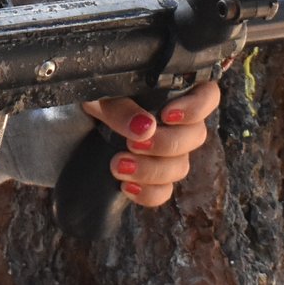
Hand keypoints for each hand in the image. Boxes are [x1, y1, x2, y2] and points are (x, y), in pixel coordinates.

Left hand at [80, 81, 221, 208]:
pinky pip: (164, 192)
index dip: (196, 107)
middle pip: (196, 136)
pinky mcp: (155, 177)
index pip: (208, 95)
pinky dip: (147, 193)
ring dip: (151, 169)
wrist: (75, 123)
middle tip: (133, 143)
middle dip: (165, 144)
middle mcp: (178, 122)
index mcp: (174, 91)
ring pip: (180, 167)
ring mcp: (169, 152)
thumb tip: (145, 127)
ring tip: (118, 165)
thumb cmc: (95, 98)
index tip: (167, 115)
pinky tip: (126, 186)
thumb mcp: (102, 94)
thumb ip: (122, 106)